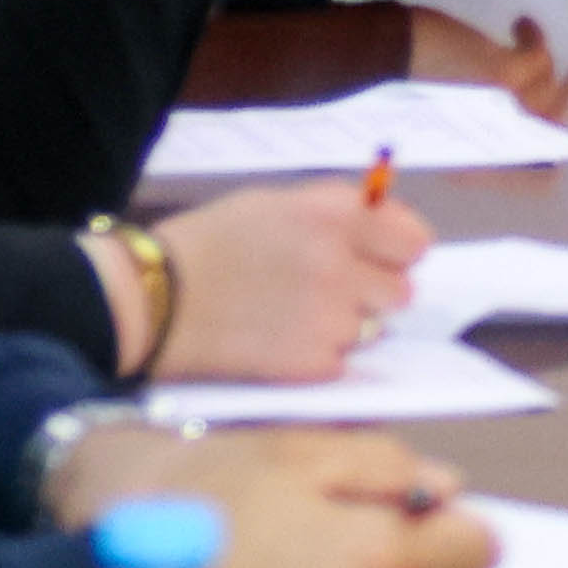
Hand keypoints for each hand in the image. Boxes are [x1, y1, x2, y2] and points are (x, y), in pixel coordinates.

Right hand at [138, 178, 433, 385]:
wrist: (152, 300)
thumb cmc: (207, 246)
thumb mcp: (272, 204)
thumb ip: (336, 213)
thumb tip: (387, 226)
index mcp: (333, 215)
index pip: (414, 242)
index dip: (396, 254)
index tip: (380, 260)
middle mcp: (341, 263)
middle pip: (402, 291)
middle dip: (373, 294)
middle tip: (329, 293)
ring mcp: (331, 317)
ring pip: (374, 329)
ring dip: (347, 327)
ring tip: (294, 316)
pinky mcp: (315, 363)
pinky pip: (343, 362)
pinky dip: (320, 357)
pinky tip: (279, 341)